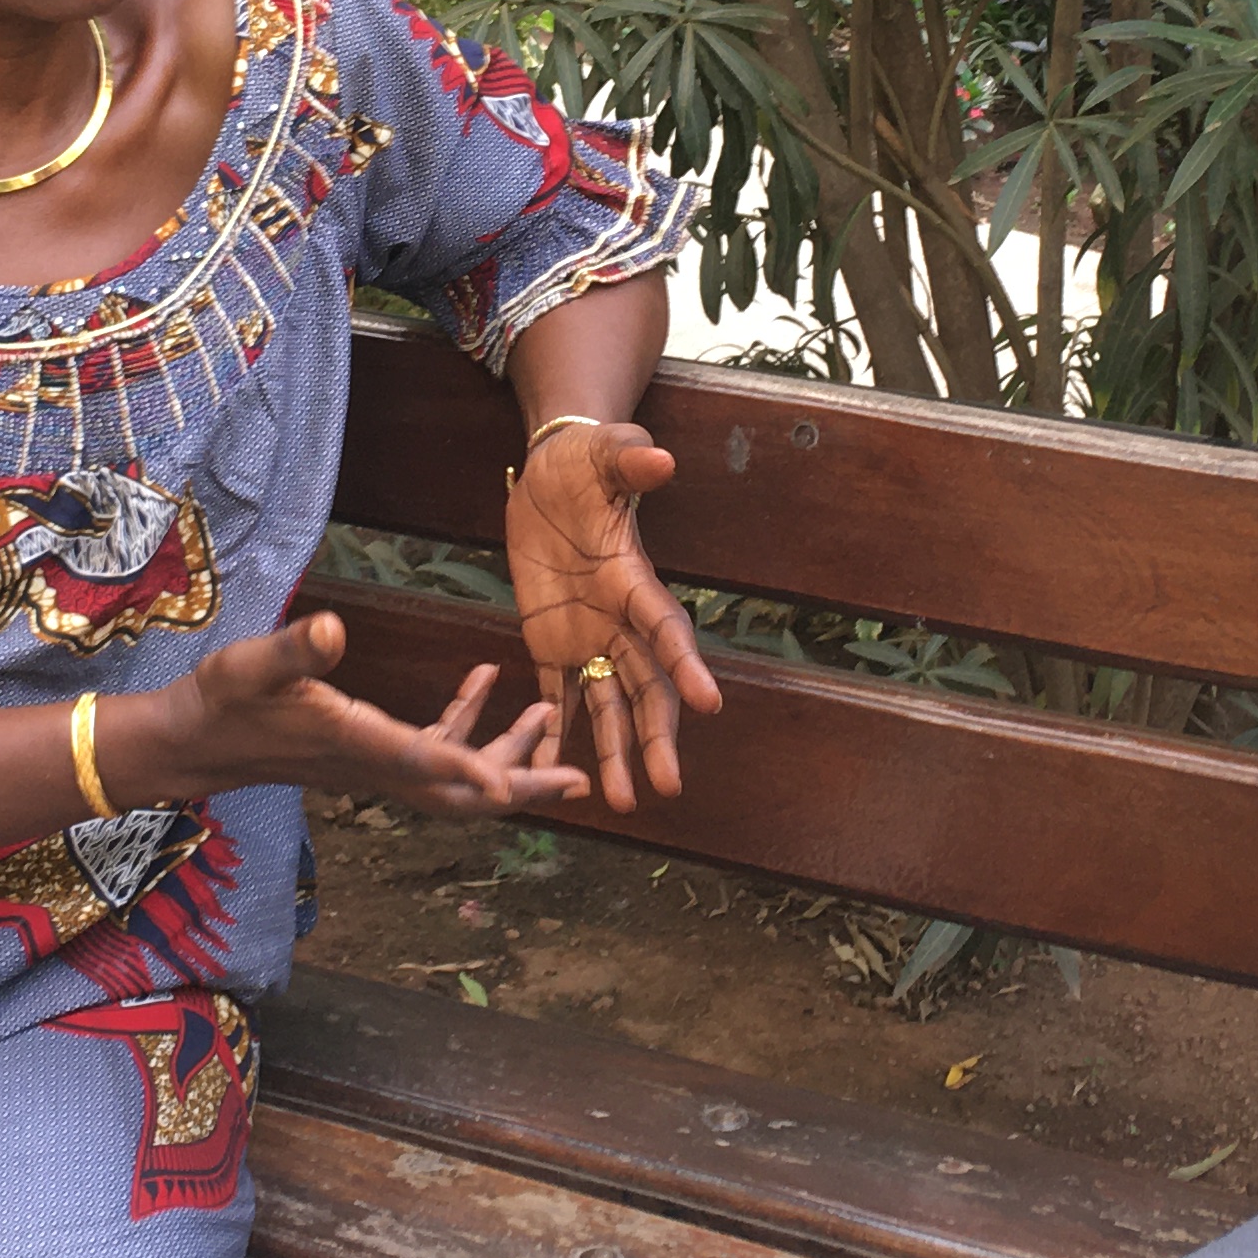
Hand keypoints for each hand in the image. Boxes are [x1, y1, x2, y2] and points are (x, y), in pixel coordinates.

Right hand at [143, 613, 586, 818]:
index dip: (467, 773)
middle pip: (462, 793)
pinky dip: (468, 723)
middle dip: (523, 788)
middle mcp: (374, 763)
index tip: (513, 787)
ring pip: (458, 775)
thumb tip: (333, 628)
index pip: (419, 762)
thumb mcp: (252, 664)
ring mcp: (377, 762)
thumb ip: (296, 650)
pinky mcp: (372, 750)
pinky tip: (485, 679)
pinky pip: (435, 749)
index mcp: (352, 742)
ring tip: (554, 720)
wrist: (197, 741)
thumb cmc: (222, 699)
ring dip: (509, 755)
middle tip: (582, 783)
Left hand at [505, 421, 721, 812]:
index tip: (710, 704)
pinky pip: (555, 697)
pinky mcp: (552, 644)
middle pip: (646, 687)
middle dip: (657, 736)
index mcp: (632, 579)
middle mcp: (618, 620)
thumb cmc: (587, 461)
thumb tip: (659, 460)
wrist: (554, 474)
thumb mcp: (606, 454)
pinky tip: (547, 775)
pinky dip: (554, 735)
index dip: (686, 664)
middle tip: (667, 786)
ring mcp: (588, 638)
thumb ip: (630, 461)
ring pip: (608, 706)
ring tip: (620, 804)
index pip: (665, 628)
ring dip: (614, 753)